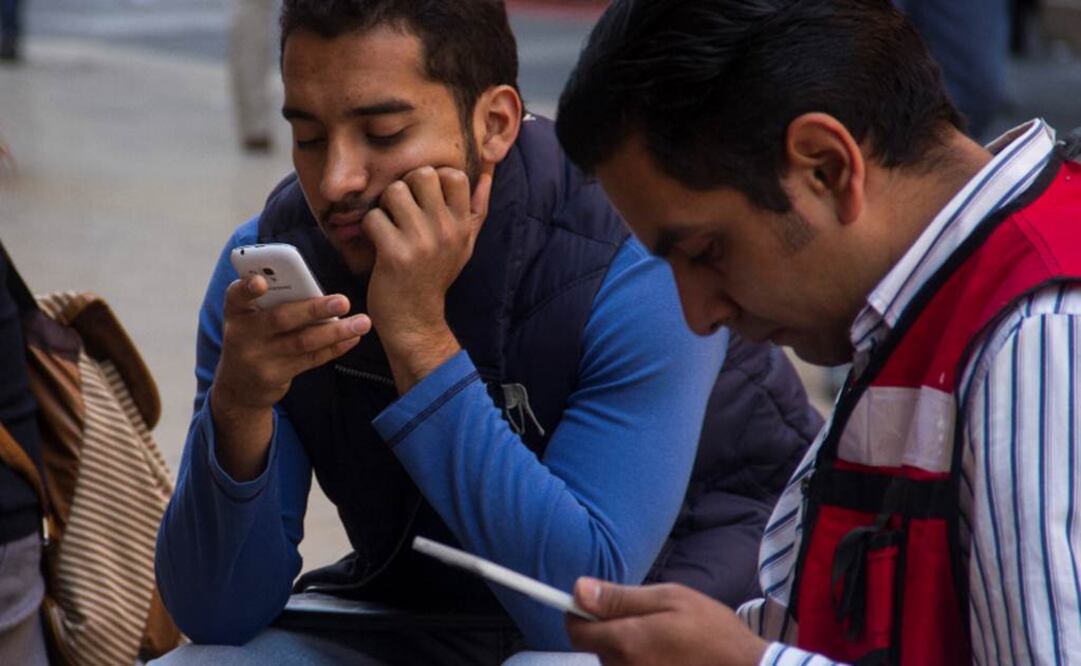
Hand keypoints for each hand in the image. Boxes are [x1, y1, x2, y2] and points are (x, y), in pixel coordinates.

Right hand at [210, 275, 370, 479]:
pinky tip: (353, 337)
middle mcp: (242, 335)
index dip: (247, 288)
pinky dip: (334, 348)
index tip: (261, 281)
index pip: (236, 295)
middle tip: (344, 300)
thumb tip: (317, 290)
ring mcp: (258, 358)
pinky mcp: (274, 377)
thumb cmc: (254, 337)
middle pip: (281, 319)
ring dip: (335, 331)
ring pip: (302, 342)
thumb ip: (274, 302)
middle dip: (314, 309)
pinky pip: (310, 360)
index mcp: (236, 312)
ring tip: (363, 322)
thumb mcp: (251, 318)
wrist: (239, 386)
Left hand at [362, 165, 493, 392]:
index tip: (424, 198)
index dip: (434, 177)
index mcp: (463, 226)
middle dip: (405, 186)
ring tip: (389, 225)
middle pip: (422, 175)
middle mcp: (446, 231)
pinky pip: (374, 218)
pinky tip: (378, 242)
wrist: (415, 320)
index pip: (454, 175)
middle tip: (401, 208)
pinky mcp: (395, 255)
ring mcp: (422, 243)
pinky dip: (370, 228)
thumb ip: (476, 208)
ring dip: (384, 206)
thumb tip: (486, 171)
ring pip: (394, 192)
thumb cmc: (435, 277)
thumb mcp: (464, 244)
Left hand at [566, 578, 767, 665]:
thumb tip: (578, 589)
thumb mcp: (669, 598)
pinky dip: (640, 662)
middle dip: (611, 629)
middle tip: (649, 619)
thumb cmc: (711, 631)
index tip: (596, 603)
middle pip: (595, 646)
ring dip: (627, 648)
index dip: (580, 612)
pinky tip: (667, 658)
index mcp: (625, 641)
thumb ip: (619, 597)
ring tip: (664, 640)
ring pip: (613, 661)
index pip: (575, 630)